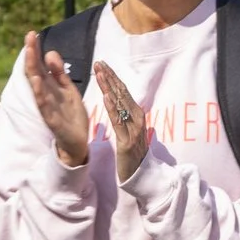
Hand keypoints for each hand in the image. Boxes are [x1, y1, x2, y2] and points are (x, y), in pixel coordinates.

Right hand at [20, 33, 93, 167]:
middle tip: (29, 36)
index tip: (32, 33)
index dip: (36, 50)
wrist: (78, 142)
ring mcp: (47, 107)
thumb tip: (50, 52)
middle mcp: (46, 95)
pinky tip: (37, 83)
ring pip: (37, 86)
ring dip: (33, 71)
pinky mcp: (52, 120)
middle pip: (36, 71)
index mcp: (50, 87)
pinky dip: (40, 94)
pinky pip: (44, 106)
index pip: (40, 65)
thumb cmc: (71, 116)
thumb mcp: (68, 90)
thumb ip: (59, 73)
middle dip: (32, 54)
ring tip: (30, 54)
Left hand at [93, 62, 150, 182]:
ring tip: (100, 74)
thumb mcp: (130, 130)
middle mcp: (137, 118)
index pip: (123, 91)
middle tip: (99, 63)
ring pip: (120, 104)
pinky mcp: (127, 141)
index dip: (113, 77)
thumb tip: (118, 101)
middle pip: (122, 93)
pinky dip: (112, 108)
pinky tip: (105, 97)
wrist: (141, 176)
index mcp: (137, 114)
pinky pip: (119, 122)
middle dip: (110, 77)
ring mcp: (134, 129)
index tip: (103, 65)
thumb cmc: (133, 153)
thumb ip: (125, 116)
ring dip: (110, 87)